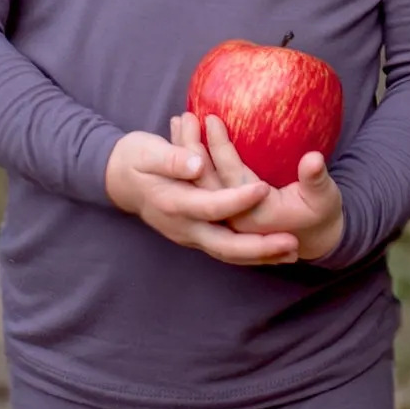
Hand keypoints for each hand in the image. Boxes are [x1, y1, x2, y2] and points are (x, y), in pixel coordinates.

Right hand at [105, 128, 301, 266]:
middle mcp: (182, 226)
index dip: (238, 200)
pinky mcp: (194, 235)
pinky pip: (224, 250)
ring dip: (259, 256)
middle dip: (258, 247)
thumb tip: (198, 165)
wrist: (118, 179)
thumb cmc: (135, 159)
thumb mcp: (147, 151)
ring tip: (291, 254)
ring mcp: (188, 235)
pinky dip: (248, 254)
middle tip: (291, 243)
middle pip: (223, 246)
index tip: (265, 189)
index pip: (211, 205)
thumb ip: (172, 159)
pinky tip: (273, 252)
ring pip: (226, 254)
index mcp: (173, 203)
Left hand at [184, 111, 344, 266]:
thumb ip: (316, 178)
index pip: (230, 177)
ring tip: (178, 122)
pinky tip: (182, 137)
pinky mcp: (222, 212)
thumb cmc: (320, 212)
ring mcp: (225, 217)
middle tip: (185, 117)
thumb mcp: (324, 197)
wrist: (314, 238)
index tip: (211, 118)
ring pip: (196, 185)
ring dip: (185, 154)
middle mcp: (234, 219)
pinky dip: (189, 162)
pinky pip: (200, 185)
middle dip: (191, 149)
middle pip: (203, 183)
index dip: (220, 148)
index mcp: (255, 216)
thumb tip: (314, 159)